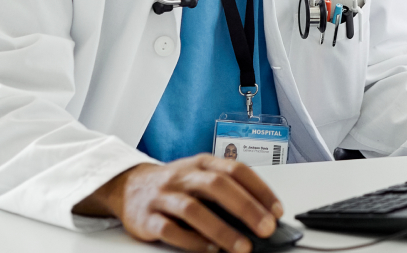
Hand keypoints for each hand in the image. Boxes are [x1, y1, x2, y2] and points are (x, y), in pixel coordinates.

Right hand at [73, 154, 283, 252]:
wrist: (129, 186)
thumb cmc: (175, 184)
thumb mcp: (200, 176)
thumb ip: (226, 190)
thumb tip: (261, 215)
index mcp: (202, 163)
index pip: (236, 170)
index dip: (260, 189)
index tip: (277, 210)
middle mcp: (183, 176)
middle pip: (217, 186)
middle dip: (246, 208)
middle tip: (266, 228)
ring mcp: (164, 196)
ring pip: (194, 209)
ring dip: (221, 229)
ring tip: (242, 247)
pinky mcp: (147, 218)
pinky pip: (170, 230)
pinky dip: (192, 241)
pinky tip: (210, 250)